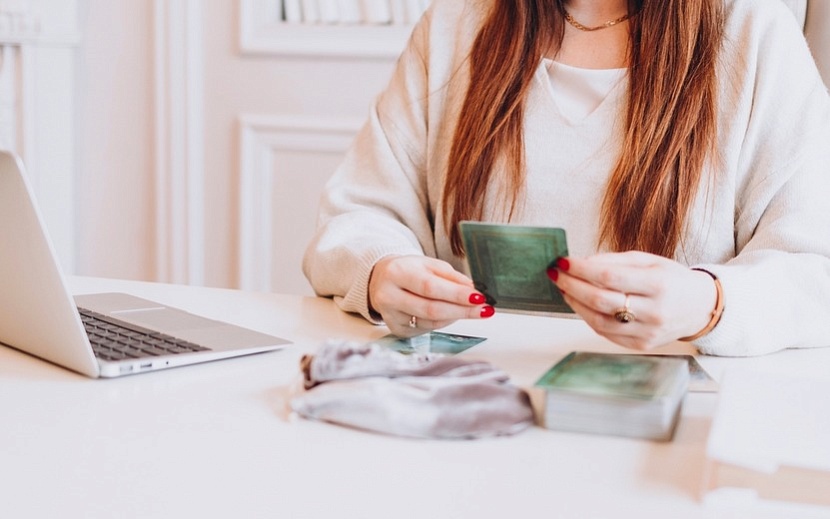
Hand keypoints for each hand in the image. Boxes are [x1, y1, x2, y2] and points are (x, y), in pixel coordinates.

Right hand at [368, 255, 494, 336]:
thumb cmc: (409, 270)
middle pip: (430, 309)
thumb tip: (475, 292)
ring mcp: (390, 315)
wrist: (381, 279)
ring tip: (471, 310)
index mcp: (397, 272)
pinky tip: (450, 315)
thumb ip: (452, 278)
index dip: (456, 295)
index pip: (430, 287)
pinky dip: (442, 323)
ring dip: (455, 317)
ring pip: (431, 322)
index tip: (480, 298)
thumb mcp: (430, 265)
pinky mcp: (395, 329)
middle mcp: (389, 295)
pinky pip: (426, 329)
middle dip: (462, 311)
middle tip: (484, 310)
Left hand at [547, 251, 716, 349]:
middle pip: (600, 300)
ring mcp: (647, 332)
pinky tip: (580, 304)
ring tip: (564, 289)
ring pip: (599, 320)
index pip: (610, 276)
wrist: (701, 307)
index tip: (563, 261)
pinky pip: (606, 333)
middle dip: (572, 285)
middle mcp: (654, 311)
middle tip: (556, 274)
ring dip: (575, 304)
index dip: (582, 269)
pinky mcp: (641, 346)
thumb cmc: (673, 280)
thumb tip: (583, 262)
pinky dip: (588, 317)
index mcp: (659, 284)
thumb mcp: (650, 260)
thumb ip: (615, 261)